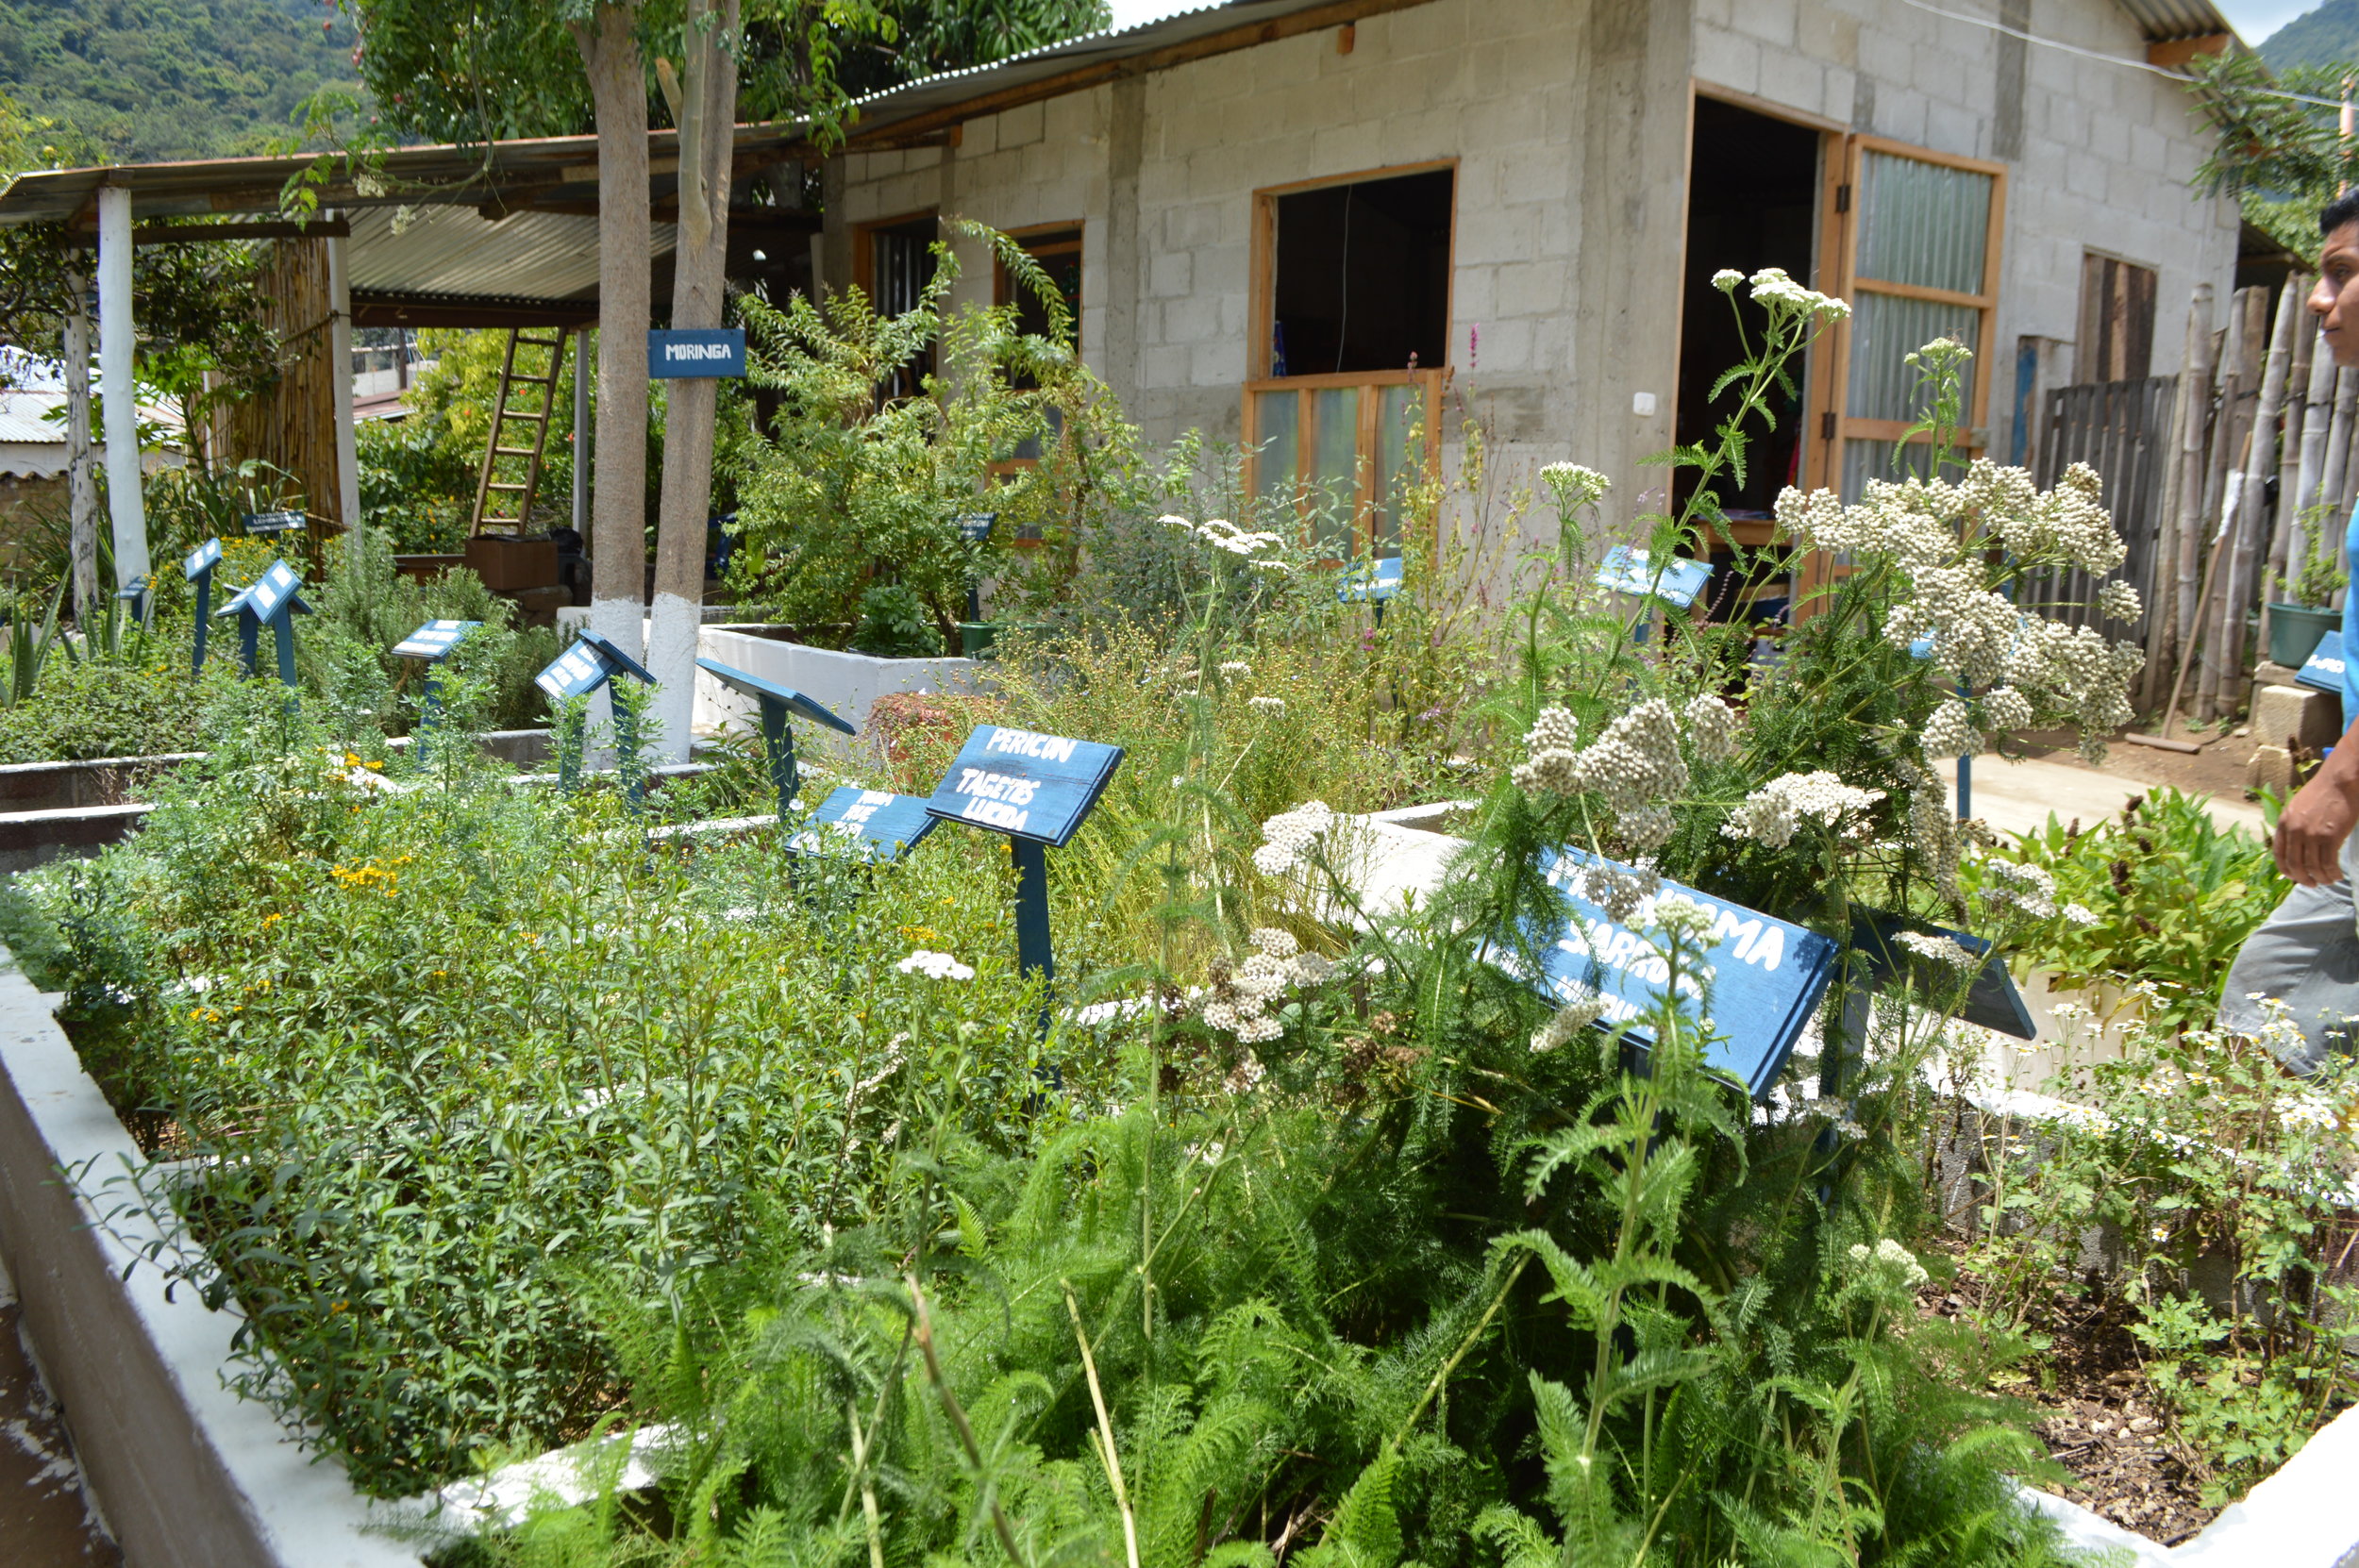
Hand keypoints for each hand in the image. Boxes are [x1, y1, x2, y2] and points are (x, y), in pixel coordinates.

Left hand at [2275, 768, 2358, 885]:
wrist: (2338, 781)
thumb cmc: (2321, 793)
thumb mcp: (2297, 808)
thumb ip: (2294, 826)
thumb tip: (2296, 846)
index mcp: (2284, 824)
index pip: (2279, 855)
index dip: (2286, 870)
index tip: (2294, 877)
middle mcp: (2294, 831)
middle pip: (2295, 865)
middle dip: (2303, 879)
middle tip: (2312, 884)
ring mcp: (2311, 834)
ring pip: (2313, 867)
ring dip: (2321, 878)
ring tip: (2328, 880)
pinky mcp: (2330, 836)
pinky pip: (2329, 863)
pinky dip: (2332, 873)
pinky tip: (2337, 875)